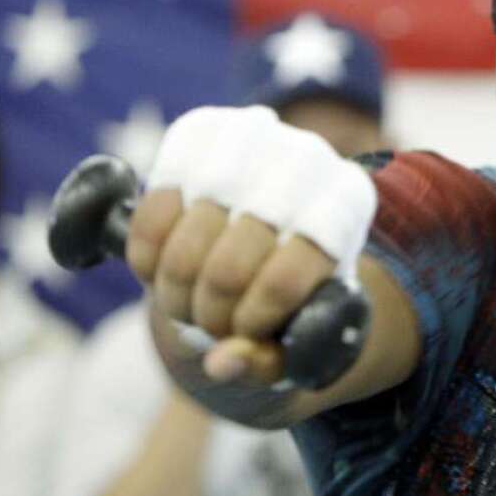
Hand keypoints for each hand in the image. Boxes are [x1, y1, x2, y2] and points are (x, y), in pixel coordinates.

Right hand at [126, 106, 375, 384]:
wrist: (272, 225)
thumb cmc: (296, 290)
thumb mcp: (302, 331)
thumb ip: (272, 358)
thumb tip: (223, 363)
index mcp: (349, 204)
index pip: (285, 277)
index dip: (253, 319)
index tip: (246, 334)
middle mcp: (307, 159)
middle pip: (228, 266)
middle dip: (209, 314)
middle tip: (213, 325)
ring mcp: (253, 138)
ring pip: (183, 243)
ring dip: (175, 293)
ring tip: (190, 303)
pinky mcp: (199, 131)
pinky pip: (151, 209)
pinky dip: (146, 257)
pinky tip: (163, 268)